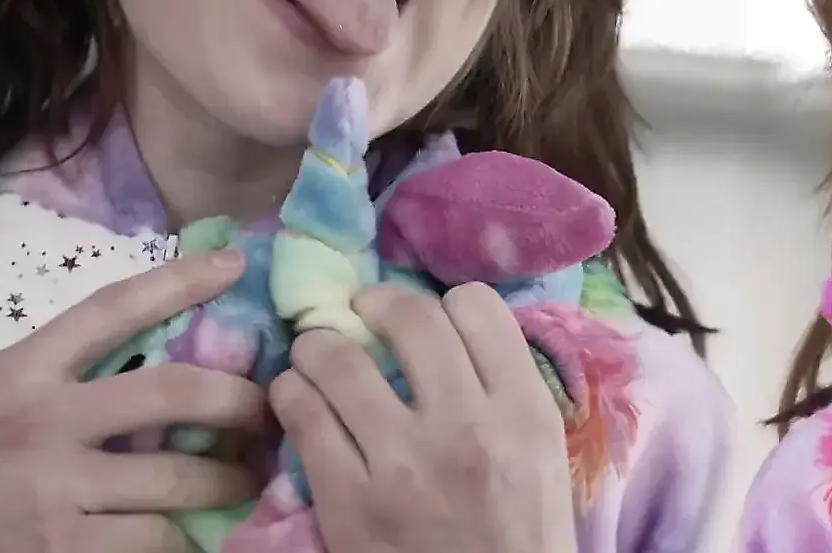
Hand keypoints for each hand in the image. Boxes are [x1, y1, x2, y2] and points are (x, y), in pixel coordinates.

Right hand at [0, 251, 268, 552]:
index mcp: (21, 372)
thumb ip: (62, 376)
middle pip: (175, 391)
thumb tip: (161, 355)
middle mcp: (42, 422)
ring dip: (228, 483)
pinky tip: (196, 532)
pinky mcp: (63, 552)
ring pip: (179, 480)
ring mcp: (54, 492)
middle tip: (269, 411)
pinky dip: (185, 538)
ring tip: (247, 481)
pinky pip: (155, 542)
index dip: (180, 280)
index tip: (236, 263)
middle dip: (242, 402)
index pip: (112, 307)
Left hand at [272, 282, 574, 552]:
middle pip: (410, 316)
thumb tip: (455, 334)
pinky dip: (291, 397)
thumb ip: (506, 392)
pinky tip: (295, 402)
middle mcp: (466, 425)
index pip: (478, 307)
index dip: (445, 305)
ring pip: (338, 359)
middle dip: (375, 303)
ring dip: (318, 347)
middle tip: (360, 312)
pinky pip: (303, 417)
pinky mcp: (349, 503)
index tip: (428, 323)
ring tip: (314, 355)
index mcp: (523, 410)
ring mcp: (403, 463)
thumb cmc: (521, 536)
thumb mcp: (541, 455)